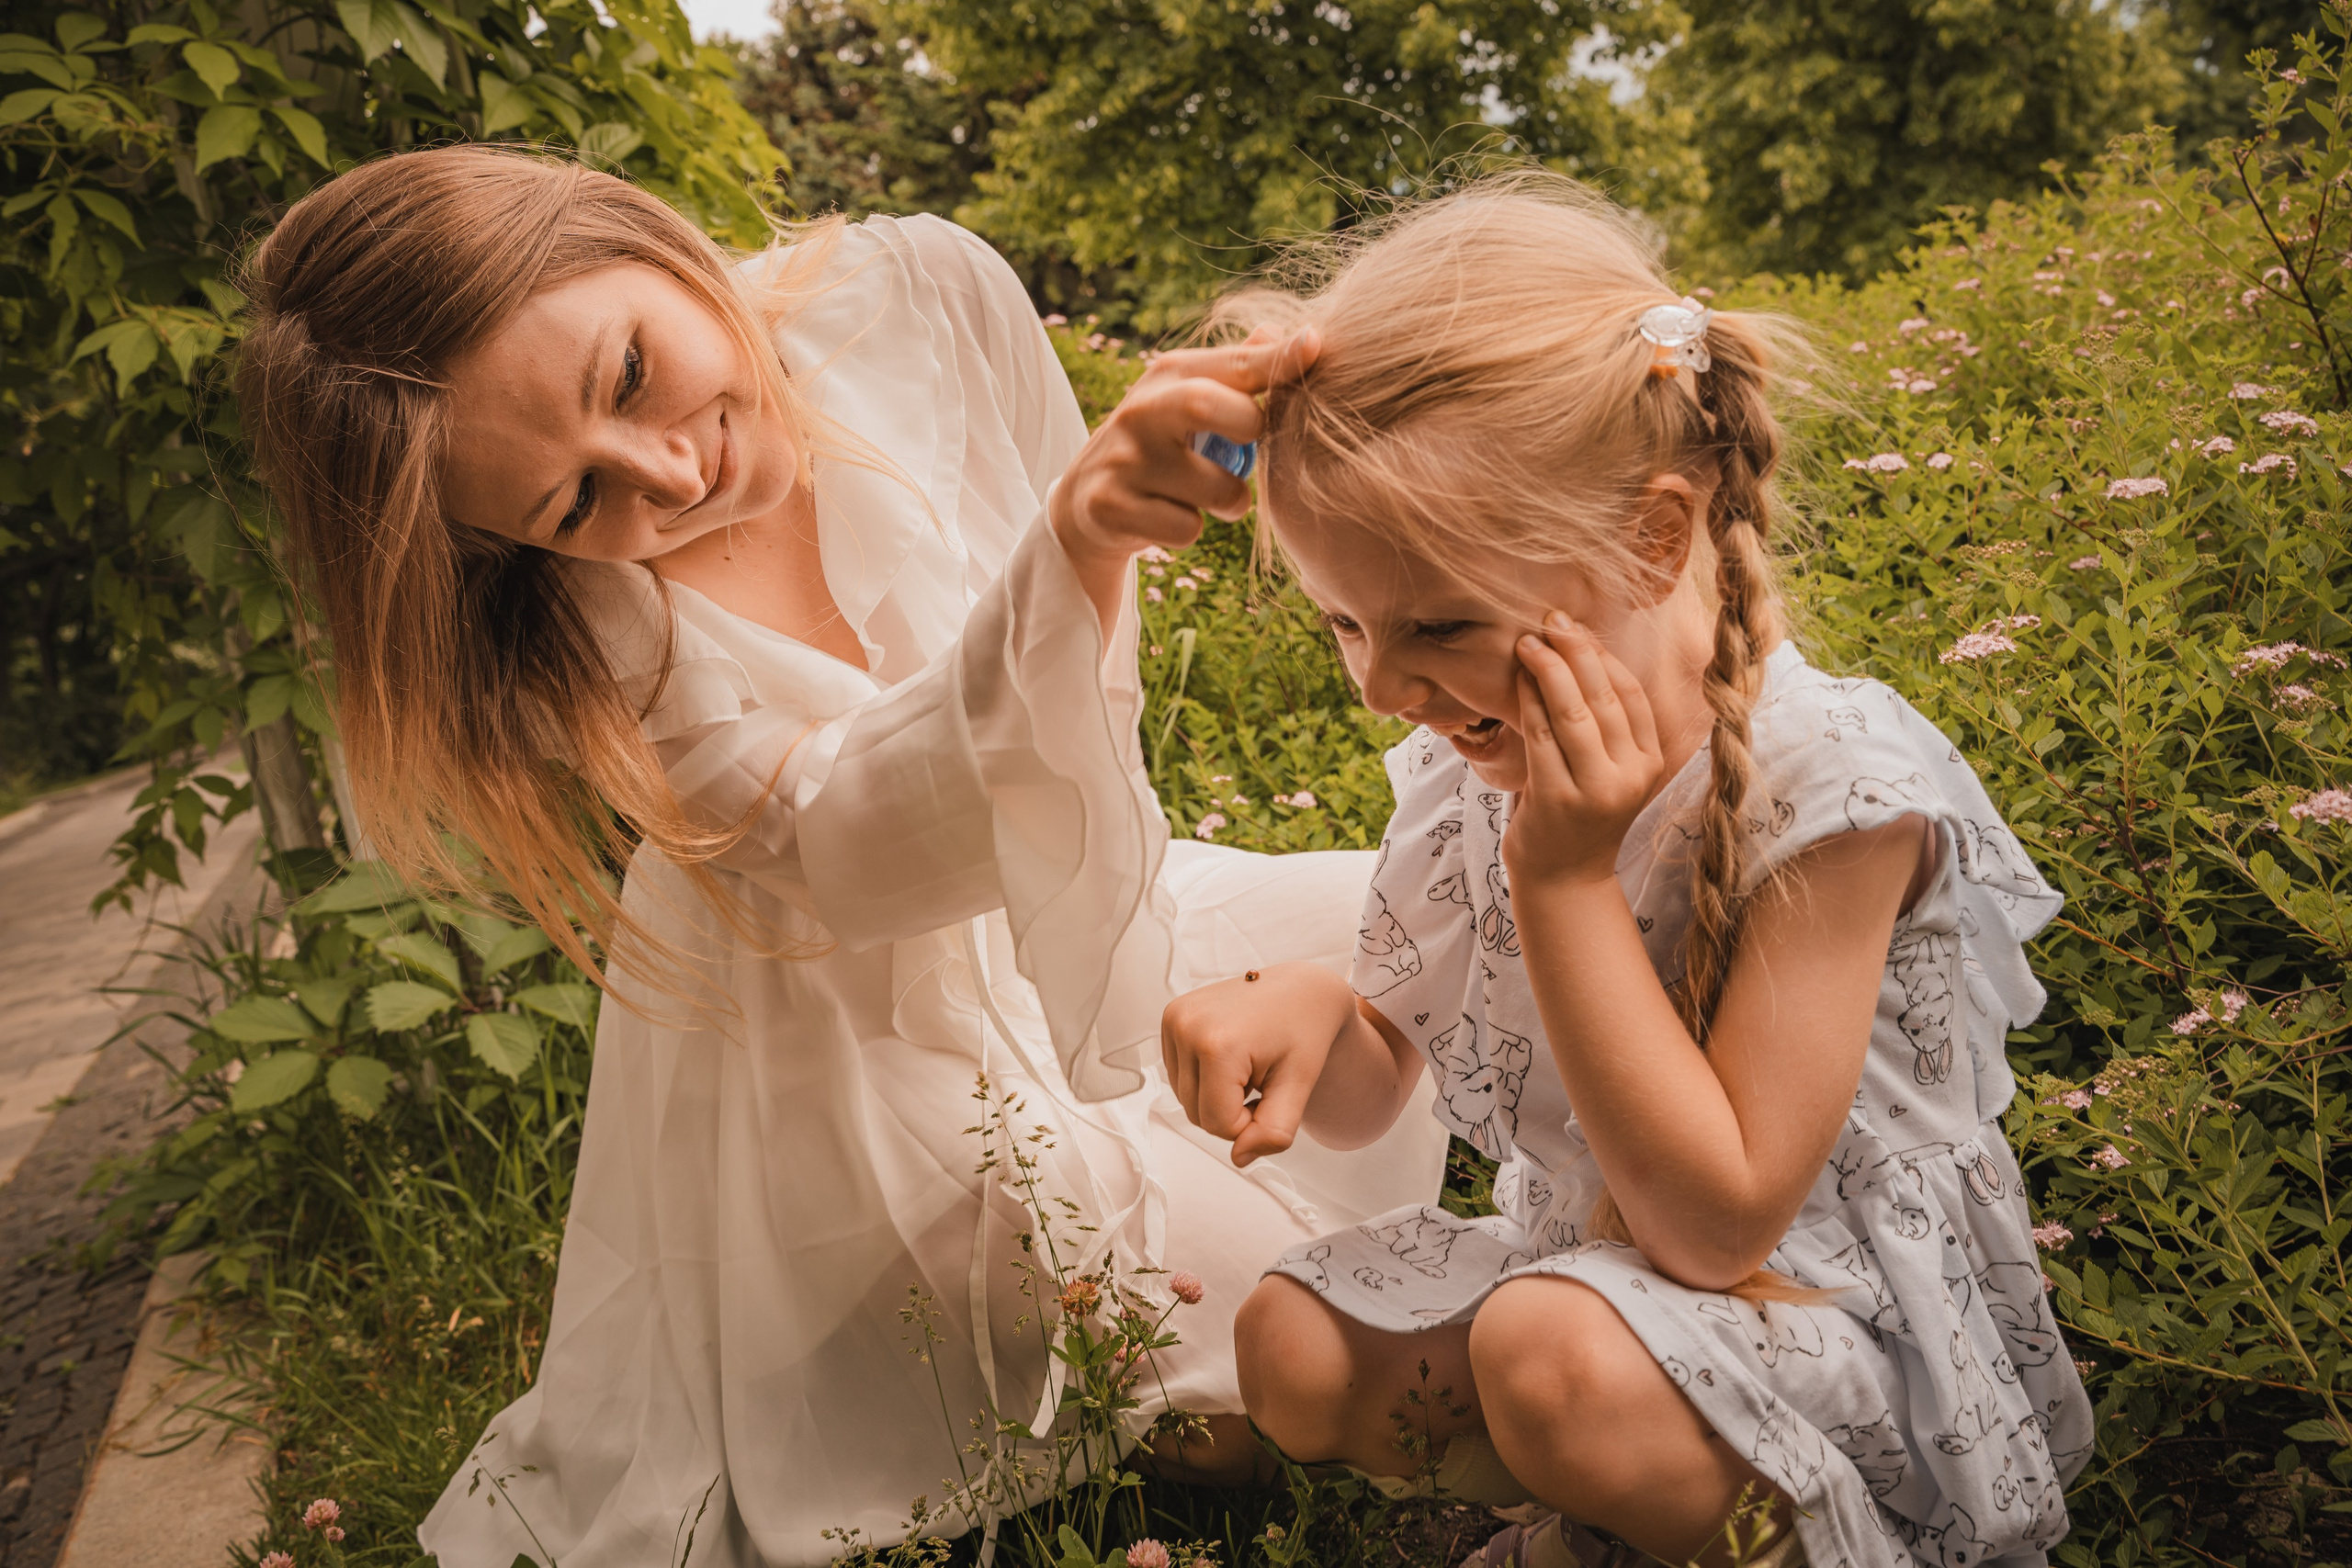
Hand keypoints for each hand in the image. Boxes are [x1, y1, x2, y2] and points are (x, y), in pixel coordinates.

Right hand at [1050, 326, 1318, 570]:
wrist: (1085, 501)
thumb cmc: (1162, 445)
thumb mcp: (1191, 400)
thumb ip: (1240, 372)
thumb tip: (1293, 334)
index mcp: (1169, 375)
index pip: (1233, 363)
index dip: (1277, 359)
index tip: (1317, 346)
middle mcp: (1141, 410)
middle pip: (1208, 406)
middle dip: (1248, 432)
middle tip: (1246, 449)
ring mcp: (1123, 459)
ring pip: (1216, 488)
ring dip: (1230, 501)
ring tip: (1205, 495)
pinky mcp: (1110, 507)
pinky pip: (1186, 528)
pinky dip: (1189, 530)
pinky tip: (1165, 517)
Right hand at [1160, 961, 1354, 1166]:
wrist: (1302, 988)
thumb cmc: (1304, 1027)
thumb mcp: (1299, 1086)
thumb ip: (1273, 1131)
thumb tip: (1239, 1157)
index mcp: (1216, 1043)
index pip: (1216, 1124)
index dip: (1249, 1122)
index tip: (1271, 1094)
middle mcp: (1187, 1026)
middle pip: (1197, 1113)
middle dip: (1232, 1110)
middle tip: (1262, 1080)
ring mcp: (1175, 1018)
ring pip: (1185, 1098)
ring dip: (1217, 1095)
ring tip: (1248, 1066)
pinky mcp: (1171, 1017)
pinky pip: (1180, 1075)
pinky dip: (1205, 1078)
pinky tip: (1232, 1056)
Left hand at [1503, 614, 1665, 889]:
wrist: (1563, 880)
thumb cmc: (1576, 815)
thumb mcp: (1605, 770)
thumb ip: (1603, 725)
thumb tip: (1579, 653)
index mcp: (1650, 762)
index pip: (1632, 694)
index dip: (1603, 655)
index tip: (1576, 627)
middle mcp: (1631, 775)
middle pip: (1604, 696)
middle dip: (1575, 650)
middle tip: (1550, 620)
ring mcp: (1597, 790)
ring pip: (1573, 713)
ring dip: (1548, 669)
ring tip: (1527, 641)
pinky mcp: (1558, 800)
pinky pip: (1541, 737)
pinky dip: (1528, 701)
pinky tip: (1518, 679)